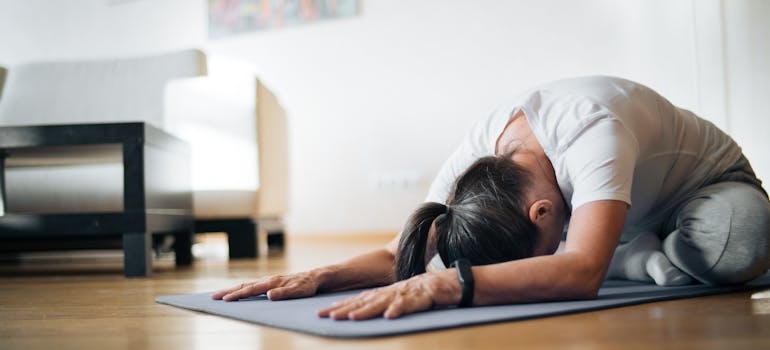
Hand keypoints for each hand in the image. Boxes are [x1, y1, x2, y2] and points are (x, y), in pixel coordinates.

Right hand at [211, 270, 322, 300]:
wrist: (315, 277)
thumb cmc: (307, 286)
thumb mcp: (299, 291)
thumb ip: (284, 293)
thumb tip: (269, 295)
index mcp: (272, 282)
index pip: (251, 290)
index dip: (237, 295)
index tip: (225, 300)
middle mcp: (268, 280)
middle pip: (244, 285)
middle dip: (228, 291)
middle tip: (212, 297)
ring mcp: (269, 280)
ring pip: (247, 284)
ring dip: (233, 289)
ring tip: (220, 295)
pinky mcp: (271, 283)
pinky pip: (253, 286)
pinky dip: (242, 289)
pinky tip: (239, 293)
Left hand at [317, 270, 459, 319]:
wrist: (447, 282)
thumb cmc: (421, 293)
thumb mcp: (398, 299)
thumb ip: (382, 303)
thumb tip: (363, 313)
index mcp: (384, 293)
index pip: (358, 300)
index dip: (341, 306)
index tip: (323, 313)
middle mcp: (390, 293)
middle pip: (364, 301)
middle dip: (345, 309)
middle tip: (327, 316)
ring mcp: (404, 294)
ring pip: (382, 303)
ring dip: (366, 310)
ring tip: (352, 317)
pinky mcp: (420, 297)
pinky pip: (408, 304)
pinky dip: (398, 309)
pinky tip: (389, 316)